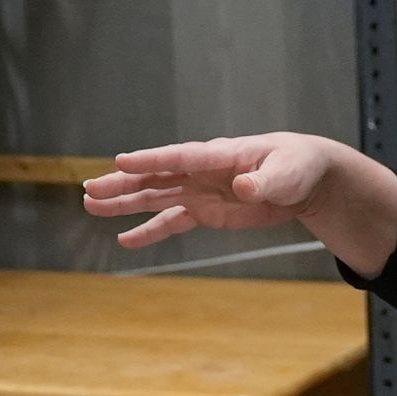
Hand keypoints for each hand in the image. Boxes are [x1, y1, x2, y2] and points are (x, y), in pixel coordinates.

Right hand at [83, 134, 396, 272]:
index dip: (152, 159)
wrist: (307, 179)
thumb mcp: (287, 174)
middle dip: (124, 184)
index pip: (181, 156)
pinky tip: (125, 239)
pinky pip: (172, 221)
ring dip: (125, 202)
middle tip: (89, 189)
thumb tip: (243, 186)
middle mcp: (203, 172)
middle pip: (157, 176)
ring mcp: (201, 191)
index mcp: (221, 156)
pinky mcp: (206, 211)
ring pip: (155, 196)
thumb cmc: (298, 166)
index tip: (121, 161)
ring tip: (91, 205)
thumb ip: (265, 181)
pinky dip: (149, 230)